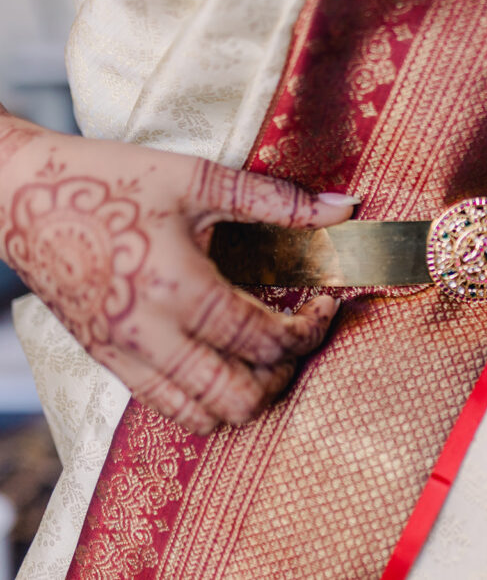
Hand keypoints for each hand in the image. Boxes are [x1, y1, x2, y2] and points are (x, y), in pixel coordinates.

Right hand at [0, 115, 357, 433]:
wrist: (18, 196)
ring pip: (203, 417)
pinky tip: (221, 363)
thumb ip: (275, 199)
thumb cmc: (108, 181)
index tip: (325, 303)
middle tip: (298, 337)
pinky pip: (166, 409)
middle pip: (240, 397)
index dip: (311, 329)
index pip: (266, 340)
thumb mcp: (198, 179)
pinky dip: (206, 402)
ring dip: (247, 396)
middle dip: (284, 374)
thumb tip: (344, 209)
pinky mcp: (106, 361)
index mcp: (179, 289)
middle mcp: (151, 336)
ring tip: (263, 355)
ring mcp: (124, 356)